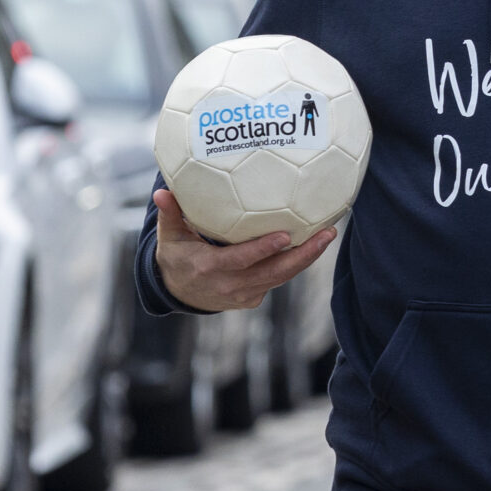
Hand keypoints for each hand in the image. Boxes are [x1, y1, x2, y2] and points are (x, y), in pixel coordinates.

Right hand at [152, 189, 334, 311]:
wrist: (179, 293)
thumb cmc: (176, 256)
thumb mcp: (169, 237)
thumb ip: (170, 214)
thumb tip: (162, 192)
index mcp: (209, 269)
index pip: (240, 260)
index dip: (263, 249)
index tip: (286, 235)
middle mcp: (230, 286)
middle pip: (273, 273)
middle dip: (303, 255)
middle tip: (326, 233)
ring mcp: (243, 295)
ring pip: (281, 277)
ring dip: (307, 258)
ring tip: (328, 234)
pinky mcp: (252, 299)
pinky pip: (278, 279)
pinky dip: (296, 265)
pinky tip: (313, 244)